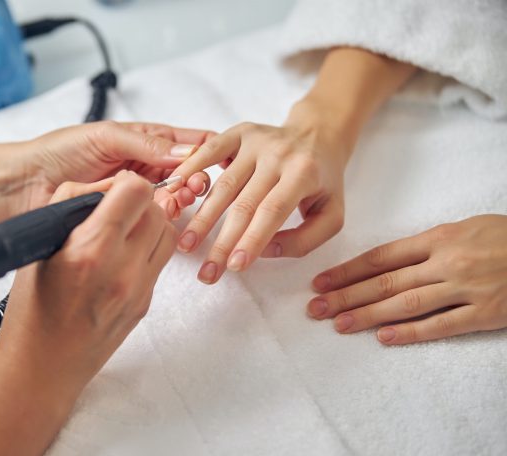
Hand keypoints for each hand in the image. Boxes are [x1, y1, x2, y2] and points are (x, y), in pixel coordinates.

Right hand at [0, 171, 177, 395]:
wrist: (42, 368)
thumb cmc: (31, 311)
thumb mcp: (39, 248)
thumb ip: (71, 205)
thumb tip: (103, 186)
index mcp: (91, 250)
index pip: (137, 192)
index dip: (126, 184)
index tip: (112, 191)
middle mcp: (122, 269)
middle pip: (158, 211)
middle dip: (139, 203)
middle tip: (115, 212)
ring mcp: (139, 290)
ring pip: (168, 234)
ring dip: (149, 225)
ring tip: (120, 233)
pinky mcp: (146, 304)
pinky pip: (160, 262)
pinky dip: (146, 250)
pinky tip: (120, 259)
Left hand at [19, 121, 211, 216]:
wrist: (28, 183)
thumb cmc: (60, 152)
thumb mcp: (107, 137)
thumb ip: (147, 143)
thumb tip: (188, 150)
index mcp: (144, 140)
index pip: (187, 142)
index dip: (208, 148)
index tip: (223, 157)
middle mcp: (146, 166)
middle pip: (187, 171)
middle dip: (197, 176)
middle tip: (198, 183)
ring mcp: (138, 192)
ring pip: (175, 195)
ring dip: (183, 195)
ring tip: (183, 196)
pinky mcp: (127, 215)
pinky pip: (155, 215)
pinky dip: (165, 214)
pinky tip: (168, 211)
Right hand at [167, 109, 351, 283]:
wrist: (318, 134)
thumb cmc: (322, 181)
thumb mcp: (331, 214)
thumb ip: (305, 239)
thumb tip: (265, 251)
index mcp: (304, 173)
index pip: (273, 211)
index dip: (252, 240)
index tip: (234, 267)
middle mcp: (278, 154)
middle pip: (244, 204)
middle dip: (222, 242)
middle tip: (206, 271)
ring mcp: (256, 141)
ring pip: (223, 185)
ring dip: (202, 218)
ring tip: (185, 245)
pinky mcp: (239, 132)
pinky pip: (209, 151)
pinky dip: (190, 170)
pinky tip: (175, 193)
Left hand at [308, 215, 506, 344]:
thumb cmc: (506, 238)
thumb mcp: (465, 229)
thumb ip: (428, 246)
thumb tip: (389, 263)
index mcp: (439, 238)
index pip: (381, 257)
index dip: (347, 271)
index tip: (320, 281)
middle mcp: (446, 262)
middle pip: (385, 281)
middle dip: (345, 295)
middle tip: (315, 308)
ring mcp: (466, 288)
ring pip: (405, 303)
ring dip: (368, 315)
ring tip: (338, 325)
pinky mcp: (486, 312)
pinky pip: (442, 325)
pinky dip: (411, 333)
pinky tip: (384, 339)